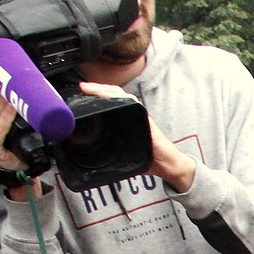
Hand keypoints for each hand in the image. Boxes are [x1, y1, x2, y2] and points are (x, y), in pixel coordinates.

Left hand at [79, 82, 195, 192]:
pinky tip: (113, 98)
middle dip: (99, 88)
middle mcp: (135, 116)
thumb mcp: (128, 155)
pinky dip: (124, 101)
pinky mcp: (148, 123)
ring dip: (108, 91)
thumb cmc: (152, 159)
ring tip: (94, 89)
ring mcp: (142, 118)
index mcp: (129, 121)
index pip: (112, 102)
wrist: (171, 166)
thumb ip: (114, 151)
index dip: (98, 96)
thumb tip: (96, 156)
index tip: (83, 92)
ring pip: (123, 97)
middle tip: (83, 86)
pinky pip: (135, 107)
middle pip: (116, 95)